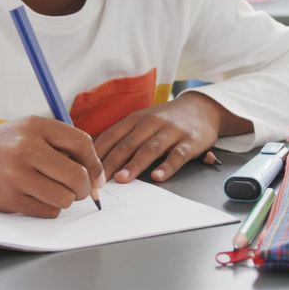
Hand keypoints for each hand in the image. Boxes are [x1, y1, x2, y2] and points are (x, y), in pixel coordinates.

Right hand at [0, 116, 104, 218]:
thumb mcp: (25, 130)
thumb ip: (58, 143)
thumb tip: (93, 171)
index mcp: (36, 126)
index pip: (83, 144)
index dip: (95, 164)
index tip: (97, 177)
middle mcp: (28, 147)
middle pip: (79, 176)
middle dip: (85, 188)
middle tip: (78, 191)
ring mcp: (18, 174)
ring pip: (66, 197)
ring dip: (65, 200)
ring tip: (51, 193)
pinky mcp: (10, 198)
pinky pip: (48, 211)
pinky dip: (49, 209)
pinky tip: (36, 199)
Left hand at [94, 92, 224, 183]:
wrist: (202, 108)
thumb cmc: (165, 120)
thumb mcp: (142, 122)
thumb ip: (123, 138)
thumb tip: (94, 160)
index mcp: (135, 119)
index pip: (111, 136)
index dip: (97, 154)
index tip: (86, 172)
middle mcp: (151, 122)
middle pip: (127, 144)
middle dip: (111, 163)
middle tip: (99, 180)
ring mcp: (171, 131)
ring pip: (150, 148)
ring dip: (134, 164)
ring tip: (122, 178)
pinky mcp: (190, 141)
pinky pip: (177, 155)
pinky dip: (167, 167)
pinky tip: (157, 177)